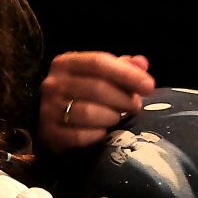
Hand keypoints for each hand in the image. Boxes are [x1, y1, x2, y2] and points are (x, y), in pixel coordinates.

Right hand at [38, 51, 155, 153]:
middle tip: (135, 106)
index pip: (98, 62)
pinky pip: (80, 136)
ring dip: (111, 117)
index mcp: (65, 64)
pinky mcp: (50, 133)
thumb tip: (142, 63)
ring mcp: (48, 109)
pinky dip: (98, 135)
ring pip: (88, 112)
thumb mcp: (101, 77)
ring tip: (118, 119)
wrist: (56, 124)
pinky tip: (104, 133)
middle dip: (123, 99)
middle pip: (96, 87)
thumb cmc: (84, 96)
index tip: (149, 86)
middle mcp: (52, 84)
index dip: (127, 74)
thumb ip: (122, 68)